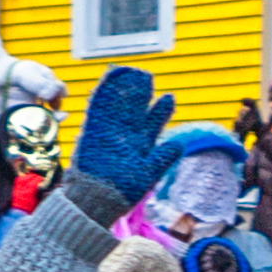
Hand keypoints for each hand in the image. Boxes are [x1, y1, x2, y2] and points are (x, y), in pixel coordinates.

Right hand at [67, 68, 166, 204]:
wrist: (95, 199)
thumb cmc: (122, 191)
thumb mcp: (147, 174)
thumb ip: (162, 158)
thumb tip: (179, 144)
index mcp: (141, 145)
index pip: (152, 122)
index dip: (161, 110)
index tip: (169, 97)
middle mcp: (126, 136)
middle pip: (135, 109)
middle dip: (141, 93)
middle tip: (147, 77)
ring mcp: (108, 131)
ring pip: (118, 105)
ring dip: (123, 89)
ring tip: (131, 72)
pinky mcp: (91, 130)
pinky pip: (97, 108)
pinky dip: (103, 93)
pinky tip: (108, 79)